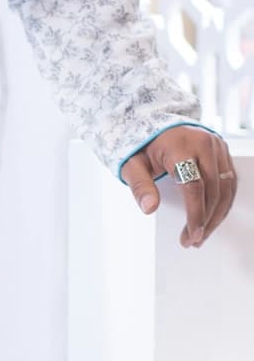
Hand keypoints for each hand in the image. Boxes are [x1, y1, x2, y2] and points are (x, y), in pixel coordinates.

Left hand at [121, 126, 237, 247]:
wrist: (152, 120)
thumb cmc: (142, 144)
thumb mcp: (132, 163)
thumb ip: (140, 185)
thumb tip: (149, 208)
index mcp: (180, 145)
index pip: (194, 186)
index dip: (195, 214)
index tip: (191, 235)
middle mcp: (203, 143)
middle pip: (213, 190)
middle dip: (206, 219)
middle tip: (194, 240)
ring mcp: (216, 145)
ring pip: (225, 187)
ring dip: (217, 215)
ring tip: (202, 234)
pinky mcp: (222, 150)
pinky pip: (228, 181)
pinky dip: (222, 202)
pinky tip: (212, 217)